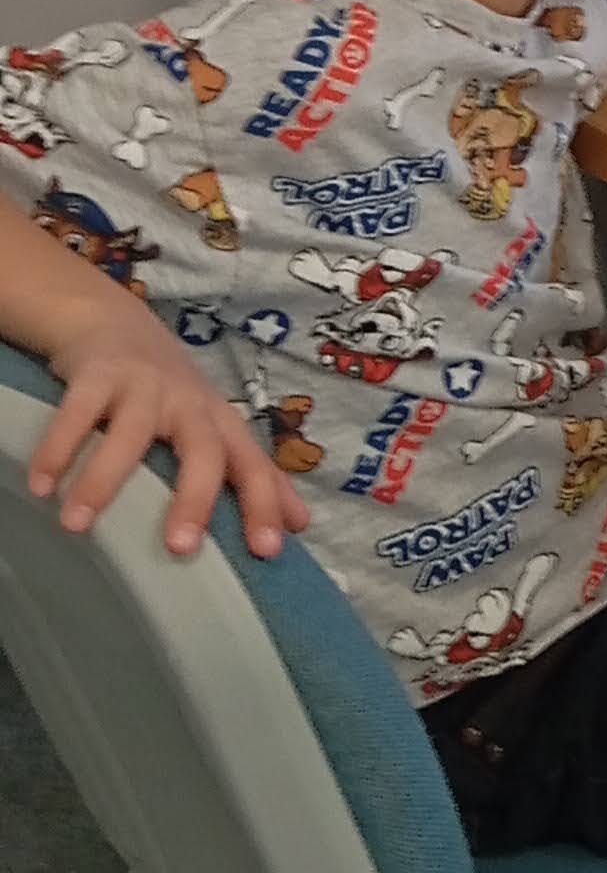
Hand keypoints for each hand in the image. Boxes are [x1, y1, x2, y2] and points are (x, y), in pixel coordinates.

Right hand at [26, 298, 305, 561]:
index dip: (265, 503)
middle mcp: (188, 403)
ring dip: (101, 481)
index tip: (268, 550)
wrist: (114, 322)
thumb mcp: (213, 426)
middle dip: (194, 499)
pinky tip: (39, 486)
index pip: (253, 465)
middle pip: (202, 450)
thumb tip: (301, 527)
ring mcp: (143, 385)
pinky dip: (56, 450)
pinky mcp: (98, 373)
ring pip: (129, 435)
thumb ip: (250, 474)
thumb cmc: (170, 392)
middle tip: (180, 549)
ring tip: (76, 524)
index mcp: (220, 422)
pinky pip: (76, 414)